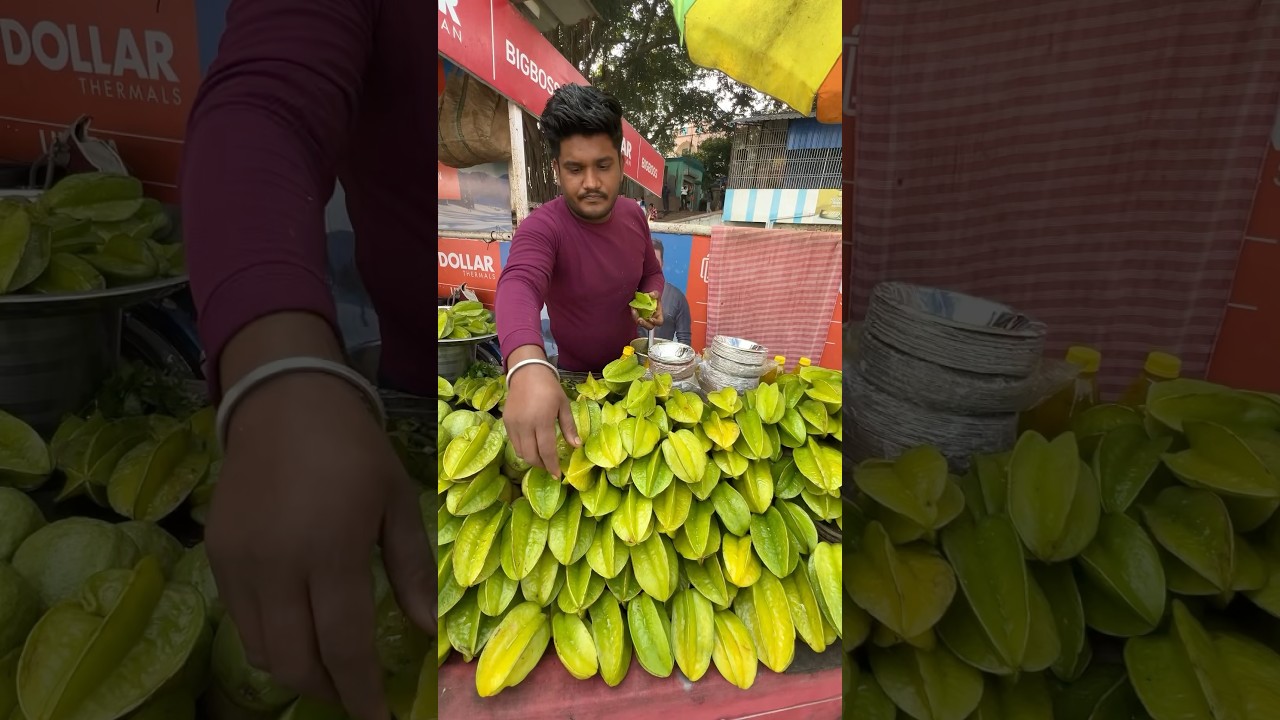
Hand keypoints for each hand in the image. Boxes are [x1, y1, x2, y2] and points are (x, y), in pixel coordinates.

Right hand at [206, 373, 435, 719]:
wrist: (283, 401)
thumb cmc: (354, 449)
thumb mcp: (397, 502)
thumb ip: (411, 571)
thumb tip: (428, 632)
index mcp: (332, 551)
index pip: (344, 647)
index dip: (363, 694)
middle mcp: (278, 565)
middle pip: (295, 661)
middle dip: (329, 690)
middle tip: (357, 694)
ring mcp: (240, 563)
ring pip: (260, 651)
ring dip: (297, 669)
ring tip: (329, 666)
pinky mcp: (216, 556)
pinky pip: (240, 620)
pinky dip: (270, 639)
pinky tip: (298, 628)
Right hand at [503, 359, 579, 476]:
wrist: (527, 372)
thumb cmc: (549, 388)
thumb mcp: (563, 405)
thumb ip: (569, 427)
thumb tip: (576, 446)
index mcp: (542, 420)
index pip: (546, 450)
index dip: (552, 466)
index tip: (558, 475)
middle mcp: (525, 425)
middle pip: (531, 456)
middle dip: (541, 465)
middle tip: (550, 467)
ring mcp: (514, 424)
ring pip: (520, 452)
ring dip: (531, 458)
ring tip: (541, 458)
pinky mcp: (506, 422)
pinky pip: (514, 442)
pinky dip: (523, 449)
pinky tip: (532, 445)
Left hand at [633, 291, 663, 330]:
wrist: (645, 298)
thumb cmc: (653, 298)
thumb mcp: (656, 294)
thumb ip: (656, 294)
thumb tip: (652, 295)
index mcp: (658, 315)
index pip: (659, 322)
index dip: (656, 322)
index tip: (651, 319)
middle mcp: (652, 320)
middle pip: (649, 326)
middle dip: (644, 324)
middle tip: (639, 320)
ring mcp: (645, 320)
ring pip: (641, 324)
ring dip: (636, 318)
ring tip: (633, 311)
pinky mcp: (638, 318)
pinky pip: (636, 319)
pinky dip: (634, 315)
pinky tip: (632, 308)